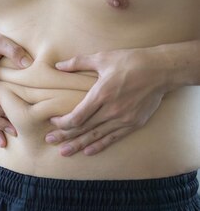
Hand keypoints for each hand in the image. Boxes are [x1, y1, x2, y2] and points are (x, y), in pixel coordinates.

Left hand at [45, 48, 167, 156]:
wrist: (161, 70)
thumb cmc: (130, 61)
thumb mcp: (102, 58)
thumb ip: (78, 63)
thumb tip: (58, 65)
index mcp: (102, 94)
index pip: (77, 116)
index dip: (63, 122)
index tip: (53, 120)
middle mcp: (112, 110)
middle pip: (84, 128)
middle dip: (65, 135)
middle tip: (49, 140)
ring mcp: (124, 119)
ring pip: (97, 136)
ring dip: (79, 144)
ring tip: (64, 152)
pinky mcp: (134, 123)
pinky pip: (113, 138)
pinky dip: (100, 145)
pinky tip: (88, 151)